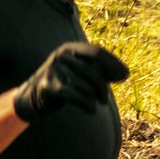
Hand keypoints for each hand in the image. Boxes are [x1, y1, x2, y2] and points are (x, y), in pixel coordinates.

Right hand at [12, 42, 127, 120]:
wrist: (34, 95)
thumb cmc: (64, 82)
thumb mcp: (81, 71)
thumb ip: (101, 70)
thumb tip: (125, 73)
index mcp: (70, 48)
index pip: (97, 53)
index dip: (113, 63)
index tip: (125, 75)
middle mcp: (61, 55)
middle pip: (95, 72)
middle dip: (103, 89)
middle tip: (103, 99)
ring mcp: (54, 70)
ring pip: (88, 87)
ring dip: (95, 99)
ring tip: (93, 103)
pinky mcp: (49, 87)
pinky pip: (78, 97)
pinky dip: (89, 106)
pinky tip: (91, 110)